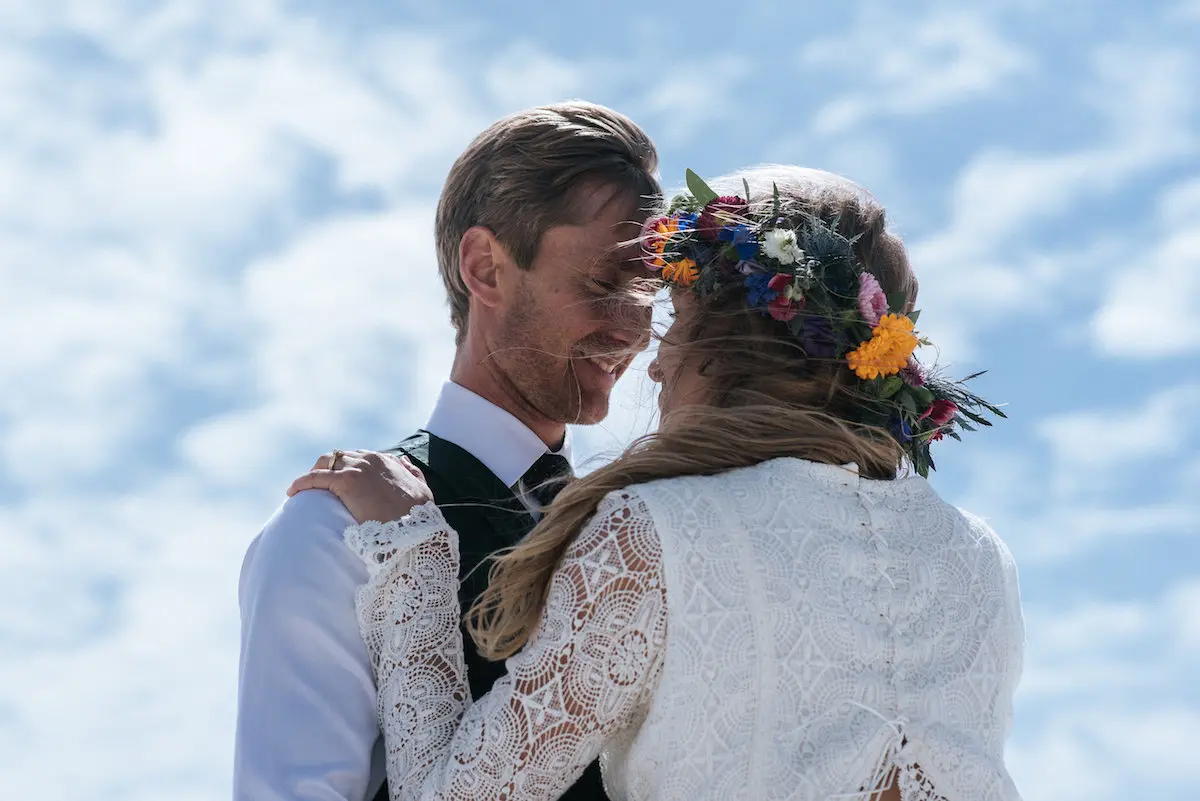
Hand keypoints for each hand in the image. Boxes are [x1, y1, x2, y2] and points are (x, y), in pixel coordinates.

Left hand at [287, 449, 433, 523]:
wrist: (413, 529)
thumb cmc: (420, 516)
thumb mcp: (422, 490)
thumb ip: (414, 473)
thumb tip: (404, 462)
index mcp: (388, 461)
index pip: (360, 456)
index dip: (347, 467)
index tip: (339, 479)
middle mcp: (372, 459)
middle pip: (341, 456)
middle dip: (328, 467)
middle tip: (317, 485)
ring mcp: (358, 468)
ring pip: (326, 461)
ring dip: (314, 471)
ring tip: (304, 487)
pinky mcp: (345, 481)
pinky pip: (315, 477)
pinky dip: (302, 482)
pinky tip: (293, 491)